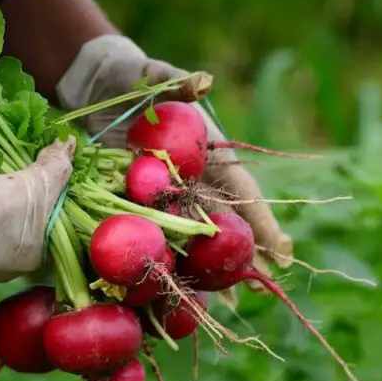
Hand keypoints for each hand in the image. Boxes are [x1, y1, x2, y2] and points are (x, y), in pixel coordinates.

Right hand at [0, 138, 75, 288]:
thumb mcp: (34, 186)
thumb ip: (56, 167)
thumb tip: (70, 143)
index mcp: (37, 258)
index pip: (57, 224)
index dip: (59, 196)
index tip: (54, 173)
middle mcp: (12, 264)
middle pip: (30, 222)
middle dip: (31, 196)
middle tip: (32, 167)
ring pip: (3, 221)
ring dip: (5, 199)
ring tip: (8, 172)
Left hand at [55, 35, 292, 271]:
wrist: (98, 85)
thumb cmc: (138, 78)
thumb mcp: (158, 78)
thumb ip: (180, 82)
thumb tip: (203, 81)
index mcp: (209, 152)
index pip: (243, 191)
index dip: (263, 221)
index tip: (283, 250)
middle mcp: (194, 178)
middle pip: (226, 222)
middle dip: (245, 255)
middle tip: (263, 287)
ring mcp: (166, 193)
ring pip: (194, 238)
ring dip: (208, 268)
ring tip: (223, 302)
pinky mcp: (137, 201)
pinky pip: (156, 236)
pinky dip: (166, 261)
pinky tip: (172, 288)